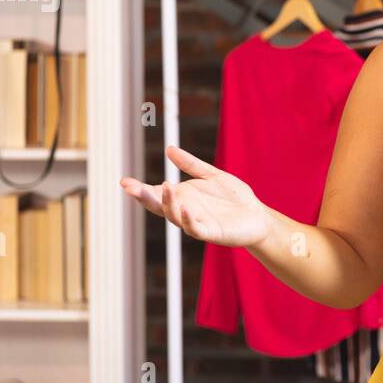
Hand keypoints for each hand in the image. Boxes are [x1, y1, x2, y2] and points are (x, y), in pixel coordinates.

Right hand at [120, 144, 272, 247]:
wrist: (257, 216)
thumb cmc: (234, 198)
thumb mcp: (211, 175)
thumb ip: (191, 164)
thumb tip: (169, 149)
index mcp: (182, 197)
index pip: (156, 193)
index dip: (140, 189)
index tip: (124, 181)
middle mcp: (184, 211)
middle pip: (159, 206)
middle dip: (144, 198)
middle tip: (131, 188)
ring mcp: (196, 223)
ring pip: (174, 217)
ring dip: (168, 204)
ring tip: (165, 187)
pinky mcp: (211, 233)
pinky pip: (195, 229)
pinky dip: (188, 220)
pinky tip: (185, 208)